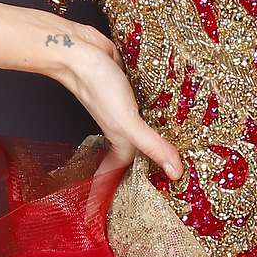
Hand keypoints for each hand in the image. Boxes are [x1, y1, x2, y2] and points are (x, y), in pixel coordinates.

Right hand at [36, 21, 182, 181]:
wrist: (79, 50)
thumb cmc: (97, 87)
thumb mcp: (127, 122)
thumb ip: (152, 146)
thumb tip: (175, 173)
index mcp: (120, 140)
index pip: (118, 172)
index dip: (115, 189)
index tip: (116, 206)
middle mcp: (122, 124)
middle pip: (136, 149)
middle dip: (147, 161)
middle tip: (166, 174)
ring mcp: (126, 105)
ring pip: (144, 123)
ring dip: (157, 130)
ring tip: (177, 141)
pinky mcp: (131, 84)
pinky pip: (147, 99)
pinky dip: (159, 102)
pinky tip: (173, 100)